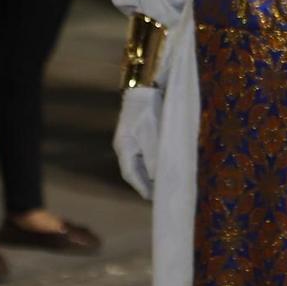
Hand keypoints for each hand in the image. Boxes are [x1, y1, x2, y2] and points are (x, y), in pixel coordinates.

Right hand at [113, 86, 161, 200]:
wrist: (144, 86)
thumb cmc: (148, 110)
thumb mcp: (152, 134)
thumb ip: (153, 156)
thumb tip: (156, 178)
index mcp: (124, 148)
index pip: (130, 174)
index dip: (141, 187)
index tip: (152, 199)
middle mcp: (125, 146)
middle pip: (134, 170)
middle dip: (145, 183)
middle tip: (160, 194)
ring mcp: (130, 140)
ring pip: (139, 162)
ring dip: (149, 173)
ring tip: (162, 183)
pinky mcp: (138, 133)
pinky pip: (144, 153)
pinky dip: (152, 162)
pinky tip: (161, 165)